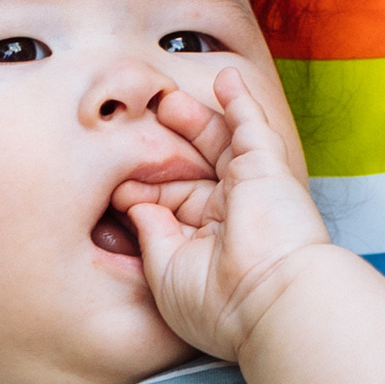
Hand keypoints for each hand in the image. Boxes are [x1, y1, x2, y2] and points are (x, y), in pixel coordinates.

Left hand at [113, 64, 334, 365]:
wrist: (271, 301)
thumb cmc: (219, 304)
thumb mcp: (165, 272)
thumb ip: (149, 234)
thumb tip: (136, 206)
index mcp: (202, 243)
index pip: (167, 201)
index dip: (140, 187)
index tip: (113, 183)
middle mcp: (227, 215)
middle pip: (191, 168)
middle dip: (165, 147)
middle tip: (140, 127)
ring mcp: (248, 189)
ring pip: (217, 143)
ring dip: (194, 119)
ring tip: (167, 100)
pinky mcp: (266, 168)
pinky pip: (251, 126)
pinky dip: (239, 101)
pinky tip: (225, 79)